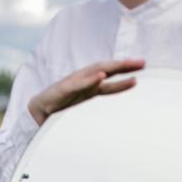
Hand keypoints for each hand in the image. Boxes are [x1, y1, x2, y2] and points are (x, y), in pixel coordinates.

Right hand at [28, 58, 145, 125]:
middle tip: (142, 63)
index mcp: (91, 88)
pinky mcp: (63, 88)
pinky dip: (90, 79)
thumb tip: (117, 119)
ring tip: (125, 64)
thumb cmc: (62, 110)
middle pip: (107, 70)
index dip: (126, 75)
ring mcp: (74, 83)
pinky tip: (100, 75)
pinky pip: (79, 83)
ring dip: (111, 67)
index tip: (143, 71)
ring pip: (95, 71)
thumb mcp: (85, 110)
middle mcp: (84, 82)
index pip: (112, 80)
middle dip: (125, 66)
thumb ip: (99, 110)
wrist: (39, 112)